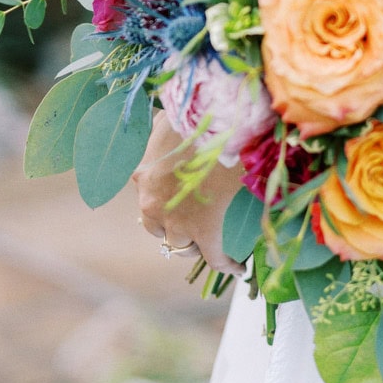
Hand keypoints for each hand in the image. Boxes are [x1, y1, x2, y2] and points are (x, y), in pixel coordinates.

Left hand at [133, 109, 247, 275]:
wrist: (219, 120)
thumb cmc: (196, 115)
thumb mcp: (169, 119)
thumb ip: (162, 127)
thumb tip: (164, 123)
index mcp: (144, 176)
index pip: (149, 202)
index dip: (163, 208)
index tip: (177, 211)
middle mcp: (152, 201)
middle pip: (158, 228)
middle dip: (173, 229)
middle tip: (193, 225)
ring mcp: (176, 218)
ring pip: (180, 245)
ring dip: (193, 245)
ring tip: (211, 244)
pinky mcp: (203, 227)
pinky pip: (214, 256)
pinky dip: (225, 264)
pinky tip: (238, 267)